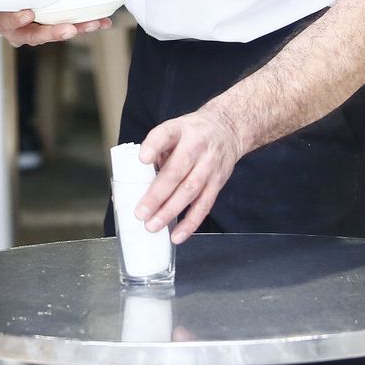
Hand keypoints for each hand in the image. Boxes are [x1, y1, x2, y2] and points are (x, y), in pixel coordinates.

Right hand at [0, 7, 112, 46]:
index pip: (1, 21)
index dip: (13, 20)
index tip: (29, 13)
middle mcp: (15, 27)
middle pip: (30, 35)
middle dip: (50, 32)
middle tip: (67, 28)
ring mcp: (34, 30)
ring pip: (51, 35)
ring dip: (73, 29)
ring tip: (90, 23)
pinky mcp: (51, 29)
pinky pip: (65, 29)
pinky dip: (83, 25)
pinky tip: (100, 21)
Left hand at [133, 106, 245, 243]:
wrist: (227, 130)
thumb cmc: (192, 133)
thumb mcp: (174, 129)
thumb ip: (157, 150)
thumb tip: (137, 178)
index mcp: (179, 130)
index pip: (165, 134)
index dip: (154, 146)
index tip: (143, 159)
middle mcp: (195, 147)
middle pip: (176, 171)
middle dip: (157, 195)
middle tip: (140, 212)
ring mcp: (209, 166)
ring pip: (189, 192)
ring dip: (170, 212)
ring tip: (153, 226)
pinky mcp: (217, 183)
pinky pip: (204, 205)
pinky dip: (190, 223)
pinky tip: (177, 235)